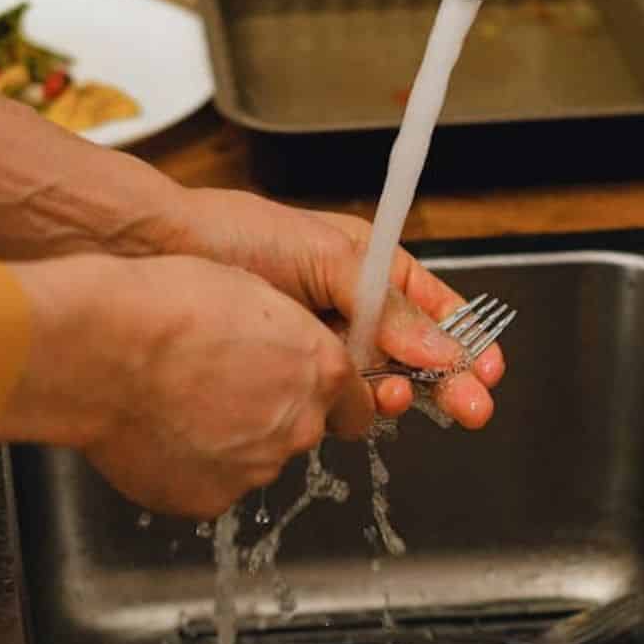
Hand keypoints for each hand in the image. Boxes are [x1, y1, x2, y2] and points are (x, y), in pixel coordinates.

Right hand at [0, 254, 374, 517]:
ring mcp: (254, 469)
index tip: (308, 394)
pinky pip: (209, 484)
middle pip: (301, 432)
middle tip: (219, 387)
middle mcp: (298, 425)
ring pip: (253, 459)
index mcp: (318, 370)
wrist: (100, 350)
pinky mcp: (209, 499)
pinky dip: (190, 466)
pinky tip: (159, 431)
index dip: (330, 398)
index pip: (357, 404)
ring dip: (228, 440)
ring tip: (177, 404)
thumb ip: (288, 338)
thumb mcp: (249, 293)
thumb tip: (289, 357)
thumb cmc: (164, 307)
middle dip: (271, 415)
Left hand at [172, 189, 505, 427]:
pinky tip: (351, 404)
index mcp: (368, 267)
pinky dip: (346, 404)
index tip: (487, 369)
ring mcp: (318, 344)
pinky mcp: (287, 374)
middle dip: (445, 380)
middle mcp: (349, 309)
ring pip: (376, 382)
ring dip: (393, 392)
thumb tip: (440, 346)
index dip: (464, 340)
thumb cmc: (233, 235)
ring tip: (393, 395)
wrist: (156, 255)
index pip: (434, 309)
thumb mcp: (326, 257)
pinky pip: (331, 399)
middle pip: (414, 355)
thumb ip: (386, 306)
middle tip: (470, 408)